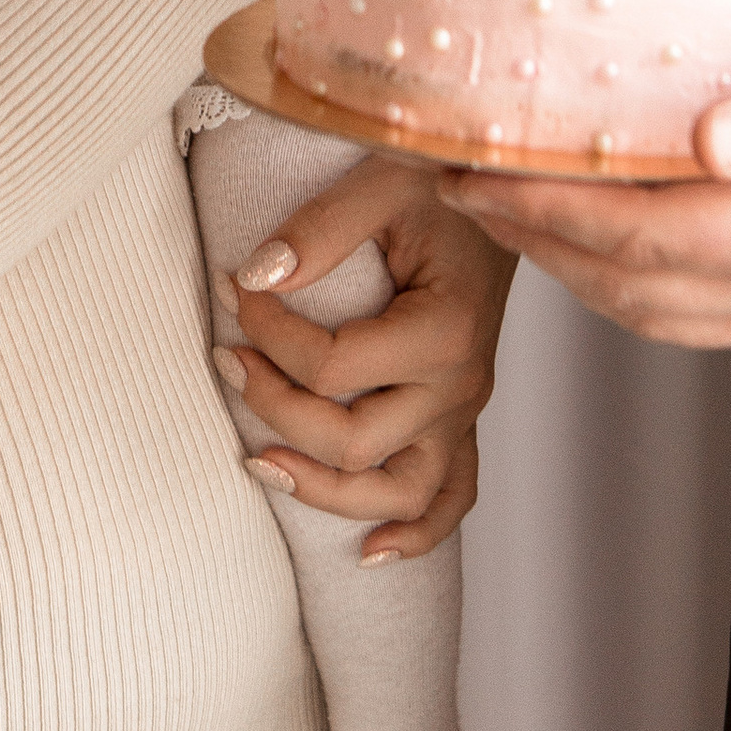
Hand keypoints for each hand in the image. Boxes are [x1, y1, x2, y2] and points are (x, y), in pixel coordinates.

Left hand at [212, 153, 516, 559]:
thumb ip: (319, 229)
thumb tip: (256, 277)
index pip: (332, 367)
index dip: (267, 334)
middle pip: (352, 442)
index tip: (232, 287)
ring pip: (398, 493)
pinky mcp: (461, 416)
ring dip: (323, 492)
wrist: (506, 184)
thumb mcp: (383, 180)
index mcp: (446, 329)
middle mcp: (460, 385)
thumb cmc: (441, 178)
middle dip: (273, 407)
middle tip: (225, 357)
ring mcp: (464, 409)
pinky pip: (451, 497)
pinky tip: (368, 551)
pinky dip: (414, 533)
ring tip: (257, 461)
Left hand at [441, 19, 730, 345]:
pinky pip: (701, 308)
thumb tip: (705, 135)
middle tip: (450, 183)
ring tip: (504, 207)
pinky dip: (631, 278)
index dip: (546, 205)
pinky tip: (608, 236)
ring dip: (572, 265)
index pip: (647, 236)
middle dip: (533, 238)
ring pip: (658, 311)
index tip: (468, 166)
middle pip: (631, 285)